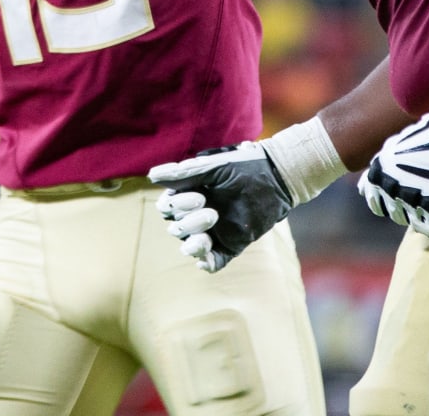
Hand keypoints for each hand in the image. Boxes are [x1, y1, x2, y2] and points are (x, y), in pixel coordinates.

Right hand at [148, 141, 294, 272]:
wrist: (276, 179)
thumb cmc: (244, 167)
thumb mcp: (212, 168)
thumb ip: (183, 173)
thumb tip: (151, 175)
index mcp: (190, 193)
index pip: (168, 207)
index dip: (175, 205)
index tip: (198, 196)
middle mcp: (198, 214)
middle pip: (176, 227)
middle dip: (188, 221)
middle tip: (211, 210)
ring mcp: (214, 232)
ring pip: (189, 245)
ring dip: (193, 241)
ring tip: (207, 232)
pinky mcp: (230, 246)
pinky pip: (211, 261)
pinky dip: (205, 262)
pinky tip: (204, 257)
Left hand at [358, 113, 428, 238]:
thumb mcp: (395, 146)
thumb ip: (379, 169)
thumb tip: (362, 191)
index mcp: (378, 171)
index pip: (374, 202)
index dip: (389, 202)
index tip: (404, 198)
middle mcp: (390, 187)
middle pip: (395, 214)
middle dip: (409, 208)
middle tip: (428, 195)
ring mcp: (411, 199)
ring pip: (414, 223)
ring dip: (427, 216)